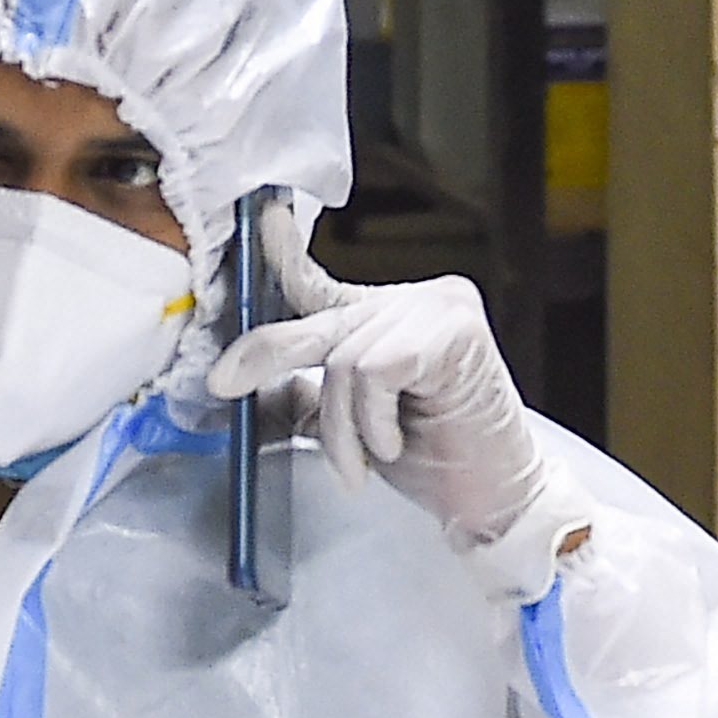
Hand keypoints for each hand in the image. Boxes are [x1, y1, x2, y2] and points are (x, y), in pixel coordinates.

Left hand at [202, 231, 575, 590]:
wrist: (495, 498)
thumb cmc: (435, 459)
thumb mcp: (350, 425)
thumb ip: (304, 397)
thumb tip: (244, 383)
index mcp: (389, 317)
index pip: (323, 283)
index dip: (285, 255)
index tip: (262, 220)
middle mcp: (416, 300)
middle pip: (320, 323)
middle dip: (267, 358)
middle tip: (223, 383)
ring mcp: (439, 308)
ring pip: (343, 359)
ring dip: (342, 426)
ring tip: (363, 462)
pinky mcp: (455, 330)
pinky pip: (375, 370)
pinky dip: (374, 419)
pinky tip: (394, 443)